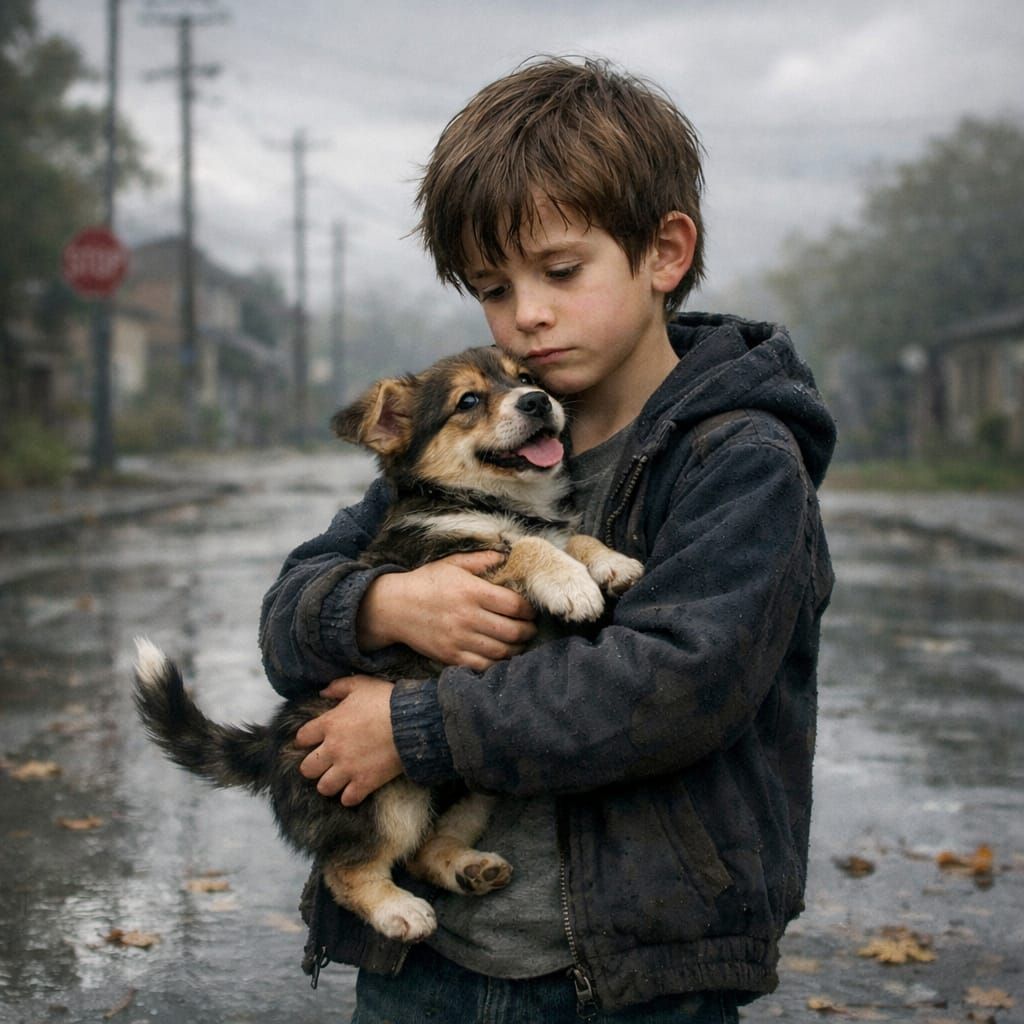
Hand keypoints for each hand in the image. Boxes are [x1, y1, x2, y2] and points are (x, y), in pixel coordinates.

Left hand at [295, 675, 400, 805]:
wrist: (412, 722)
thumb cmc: (386, 700)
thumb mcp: (361, 684)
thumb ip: (339, 686)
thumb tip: (323, 692)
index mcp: (329, 724)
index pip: (302, 738)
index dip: (306, 740)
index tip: (313, 741)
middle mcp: (333, 749)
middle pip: (307, 768)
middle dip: (314, 766)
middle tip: (325, 763)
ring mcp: (348, 768)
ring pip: (324, 787)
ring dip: (330, 784)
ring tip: (338, 779)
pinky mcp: (365, 782)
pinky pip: (348, 799)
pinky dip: (350, 796)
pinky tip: (356, 788)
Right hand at [357, 551, 536, 670]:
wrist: (393, 607)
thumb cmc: (426, 582)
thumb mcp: (452, 564)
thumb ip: (482, 560)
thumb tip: (507, 556)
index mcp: (471, 591)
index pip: (513, 605)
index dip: (529, 610)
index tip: (531, 610)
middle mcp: (467, 616)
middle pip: (512, 631)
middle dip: (528, 631)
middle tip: (531, 628)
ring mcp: (458, 639)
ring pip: (501, 651)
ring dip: (517, 649)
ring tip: (521, 642)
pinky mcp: (450, 656)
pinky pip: (482, 666)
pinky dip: (497, 663)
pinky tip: (502, 656)